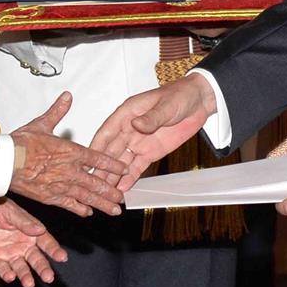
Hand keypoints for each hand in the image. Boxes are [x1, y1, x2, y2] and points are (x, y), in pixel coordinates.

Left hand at [0, 198, 64, 286]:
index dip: (54, 249)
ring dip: (25, 275)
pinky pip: (1, 268)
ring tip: (29, 283)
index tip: (62, 257)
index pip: (45, 242)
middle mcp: (22, 244)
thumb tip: (40, 230)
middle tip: (49, 278)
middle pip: (35, 259)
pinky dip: (6, 273)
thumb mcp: (10, 212)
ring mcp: (8, 252)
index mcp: (30, 231)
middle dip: (42, 268)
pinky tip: (10, 277)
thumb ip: (24, 222)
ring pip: (20, 267)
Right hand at [10, 92, 127, 216]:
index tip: (124, 169)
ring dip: (101, 203)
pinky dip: (79, 208)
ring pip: (86, 196)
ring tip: (114, 209)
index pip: (98, 159)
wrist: (4, 162)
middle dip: (111, 191)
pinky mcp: (49, 196)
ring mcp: (60, 185)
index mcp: (70, 151)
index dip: (113, 165)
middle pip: (96, 182)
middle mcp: (69, 170)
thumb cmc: (20, 143)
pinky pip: (68, 204)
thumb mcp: (42, 123)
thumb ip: (58, 112)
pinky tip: (87, 212)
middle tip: (122, 197)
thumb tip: (67, 97)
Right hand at [91, 74, 216, 190]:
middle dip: (102, 167)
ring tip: (105, 191)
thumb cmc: (180, 95)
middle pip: (111, 150)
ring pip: (121, 161)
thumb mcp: (165, 106)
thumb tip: (136, 124)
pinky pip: (137, 167)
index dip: (96, 146)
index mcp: (127, 113)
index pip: (107, 132)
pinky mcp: (150, 152)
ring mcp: (139, 142)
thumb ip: (151, 118)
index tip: (87, 160)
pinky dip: (129, 178)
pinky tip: (122, 188)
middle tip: (94, 182)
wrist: (199, 102)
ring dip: (113, 176)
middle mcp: (129, 129)